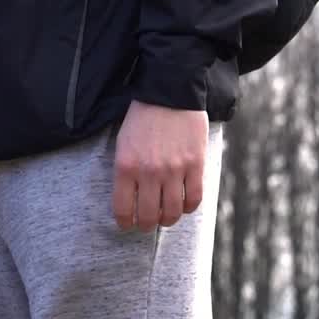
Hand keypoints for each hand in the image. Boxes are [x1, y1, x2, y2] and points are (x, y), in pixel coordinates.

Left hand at [112, 100, 208, 231]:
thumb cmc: (142, 119)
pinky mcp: (195, 164)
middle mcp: (149, 172)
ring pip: (172, 212)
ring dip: (168, 220)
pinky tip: (184, 204)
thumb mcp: (123, 145)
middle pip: (149, 216)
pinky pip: (194, 198)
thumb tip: (130, 201)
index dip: (125, 223)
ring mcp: (174, 169)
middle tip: (147, 224)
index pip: (123, 210)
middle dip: (146, 226)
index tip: (128, 225)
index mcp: (126, 167)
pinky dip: (189, 207)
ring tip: (165, 217)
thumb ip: (125, 173)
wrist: (169, 92)